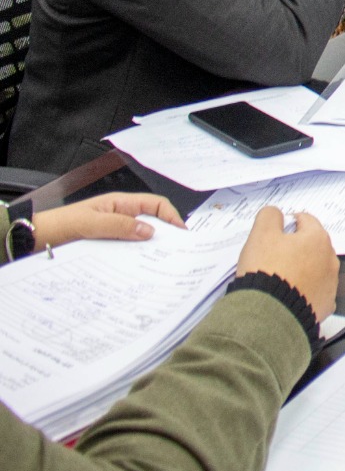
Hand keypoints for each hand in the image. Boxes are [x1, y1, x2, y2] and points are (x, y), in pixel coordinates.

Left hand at [31, 192, 184, 248]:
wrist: (38, 237)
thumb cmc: (62, 224)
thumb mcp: (91, 223)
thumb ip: (120, 225)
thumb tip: (151, 231)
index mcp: (122, 203)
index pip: (156, 204)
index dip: (172, 216)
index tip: (181, 234)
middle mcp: (122, 216)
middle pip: (153, 222)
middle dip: (165, 234)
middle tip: (175, 252)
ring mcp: (116, 231)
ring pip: (141, 238)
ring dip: (150, 248)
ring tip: (159, 262)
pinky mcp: (109, 245)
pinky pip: (128, 249)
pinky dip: (136, 257)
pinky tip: (138, 267)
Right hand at [235, 207, 339, 321]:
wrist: (269, 313)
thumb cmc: (266, 270)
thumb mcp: (261, 235)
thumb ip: (270, 216)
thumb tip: (277, 213)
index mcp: (317, 238)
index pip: (306, 220)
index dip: (290, 222)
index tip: (279, 229)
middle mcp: (330, 259)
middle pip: (314, 245)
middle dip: (298, 246)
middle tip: (277, 254)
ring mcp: (331, 284)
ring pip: (317, 269)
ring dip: (304, 269)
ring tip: (283, 276)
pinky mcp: (326, 305)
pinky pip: (316, 292)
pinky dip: (306, 290)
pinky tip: (292, 294)